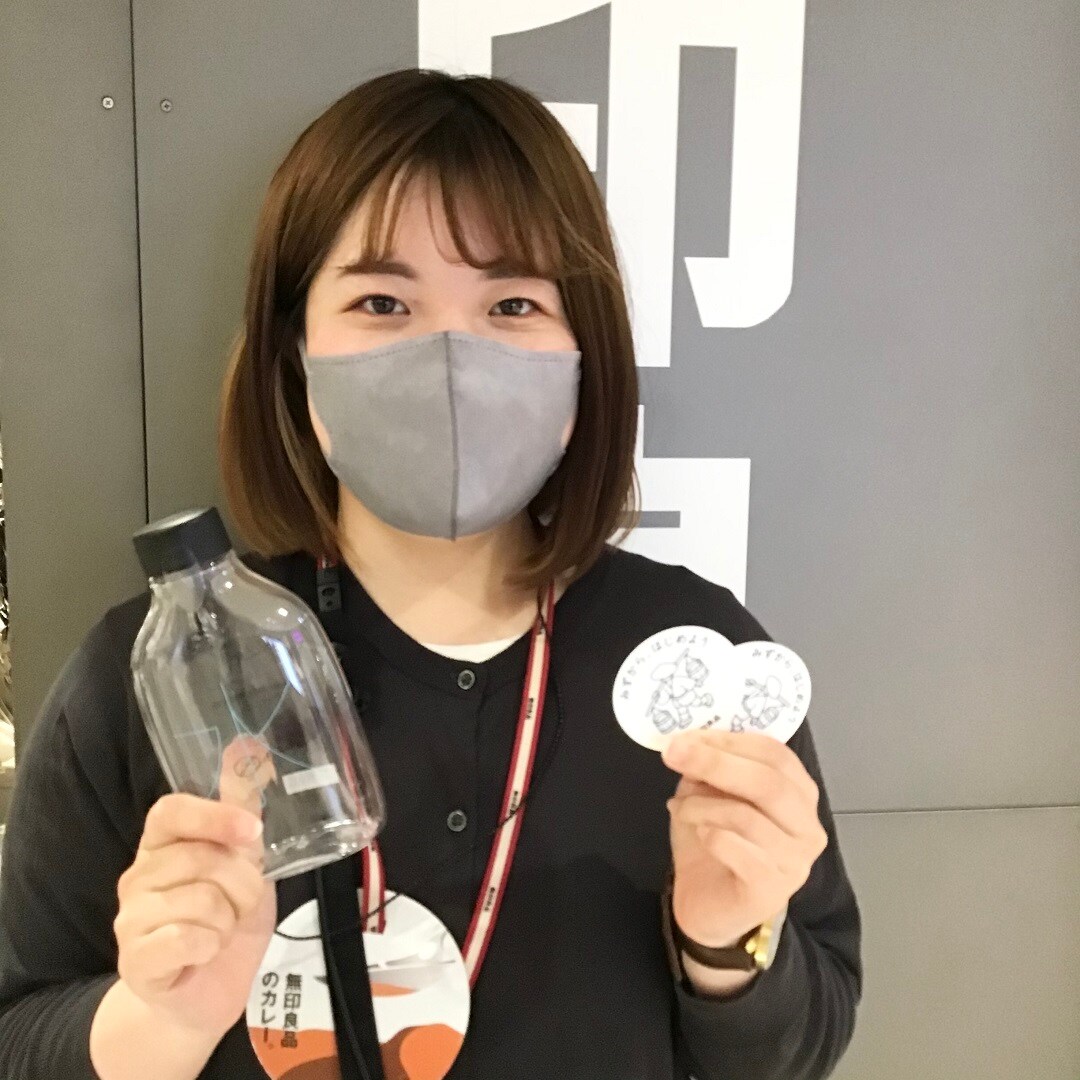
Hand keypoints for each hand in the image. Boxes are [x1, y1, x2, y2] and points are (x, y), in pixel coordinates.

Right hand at [113, 792, 276, 1038]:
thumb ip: (242, 807)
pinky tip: (206, 951)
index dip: (213, 816)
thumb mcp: (246, 858)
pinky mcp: (134, 960)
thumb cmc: (227, 917)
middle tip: (242, 902)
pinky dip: (212, 945)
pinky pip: (187, 938)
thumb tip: (247, 746)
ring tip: (222, 928)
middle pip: (202, 859)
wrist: (208, 992)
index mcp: (162, 844)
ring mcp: (130, 918)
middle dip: (242, 883)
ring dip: (229, 919)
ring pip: (201, 900)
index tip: (253, 831)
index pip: (170, 811)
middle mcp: (138, 875)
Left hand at [662, 729, 826, 950]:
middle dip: (715, 762)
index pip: (775, 755)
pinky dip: (707, 834)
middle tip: (674, 753)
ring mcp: (794, 861)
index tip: (689, 736)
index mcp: (799, 793)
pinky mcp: (770, 889)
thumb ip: (708, 769)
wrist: (710, 908)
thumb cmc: (716, 844)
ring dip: (701, 805)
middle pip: (768, 782)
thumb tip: (688, 743)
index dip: (730, 741)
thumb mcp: (709, 795)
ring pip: (747, 815)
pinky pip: (733, 848)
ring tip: (679, 807)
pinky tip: (697, 835)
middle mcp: (807, 826)